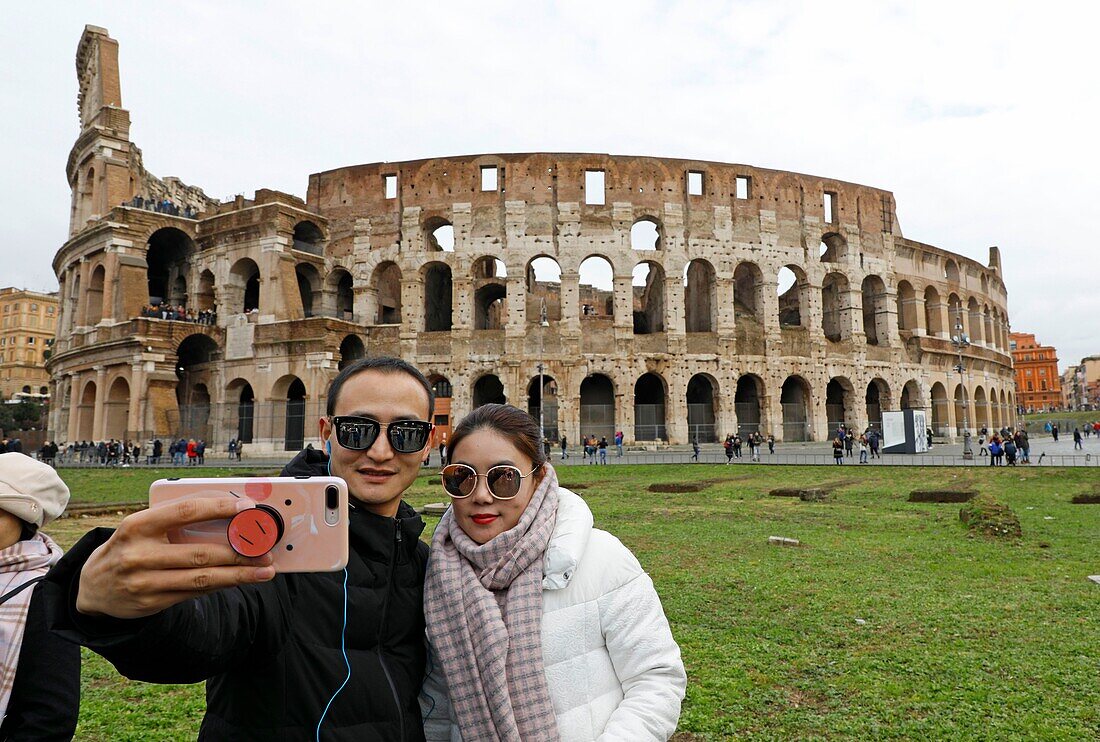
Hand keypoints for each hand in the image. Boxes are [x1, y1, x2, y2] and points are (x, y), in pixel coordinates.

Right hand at [76, 497, 275, 618]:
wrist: (92, 587)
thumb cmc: (129, 547)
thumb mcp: (141, 527)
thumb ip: (176, 520)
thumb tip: (228, 514)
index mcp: (137, 525)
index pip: (186, 511)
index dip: (220, 508)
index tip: (248, 508)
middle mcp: (139, 554)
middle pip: (201, 553)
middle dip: (240, 552)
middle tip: (267, 549)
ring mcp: (144, 582)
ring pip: (202, 578)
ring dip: (239, 575)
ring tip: (265, 571)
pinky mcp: (151, 603)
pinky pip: (194, 592)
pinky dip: (220, 585)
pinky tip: (239, 580)